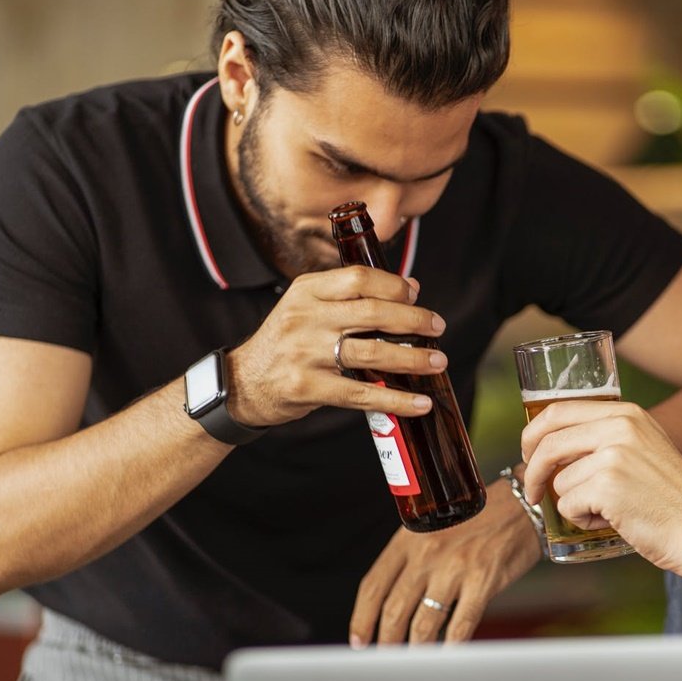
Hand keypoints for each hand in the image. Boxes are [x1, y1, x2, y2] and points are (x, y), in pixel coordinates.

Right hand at [225, 266, 447, 425]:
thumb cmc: (286, 343)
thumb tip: (410, 288)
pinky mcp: (307, 387)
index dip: (393, 286)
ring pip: (371, 351)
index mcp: (306, 291)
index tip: (416, 295)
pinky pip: (361, 394)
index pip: (358, 278)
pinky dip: (395, 399)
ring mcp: (305, 353)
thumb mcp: (308, 307)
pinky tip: (419, 402)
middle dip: (413, 320)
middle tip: (438, 327)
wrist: (243, 384)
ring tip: (438, 362)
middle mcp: (305, 317)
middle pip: (371, 313)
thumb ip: (352, 296)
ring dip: (412, 358)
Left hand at [349, 473, 542, 644]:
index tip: (359, 640)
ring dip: (415, 651)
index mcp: (409, 539)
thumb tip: (394, 603)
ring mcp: (454, 568)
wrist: (521, 505)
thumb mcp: (433, 528)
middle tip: (385, 659)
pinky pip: (460, 625)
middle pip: (394, 610)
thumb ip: (412, 560)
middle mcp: (427, 553)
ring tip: (413, 664)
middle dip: (386, 642)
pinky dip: (451, 648)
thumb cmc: (477, 518)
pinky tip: (447, 657)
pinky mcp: (482, 581)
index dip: (361, 619)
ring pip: (423, 624)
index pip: (373, 586)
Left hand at [520, 401, 681, 579]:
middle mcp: (620, 426)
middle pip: (548, 441)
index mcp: (626, 413)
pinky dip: (583, 520)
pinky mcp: (608, 485)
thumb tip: (552, 445)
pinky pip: (569, 505)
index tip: (528, 452)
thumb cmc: (672, 498)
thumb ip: (607, 437)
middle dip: (532, 468)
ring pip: (558, 480)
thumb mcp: (645, 448)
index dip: (533, 433)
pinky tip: (613, 521)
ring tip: (608, 511)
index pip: (559, 410)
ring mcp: (614, 454)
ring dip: (573, 503)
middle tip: (533, 490)